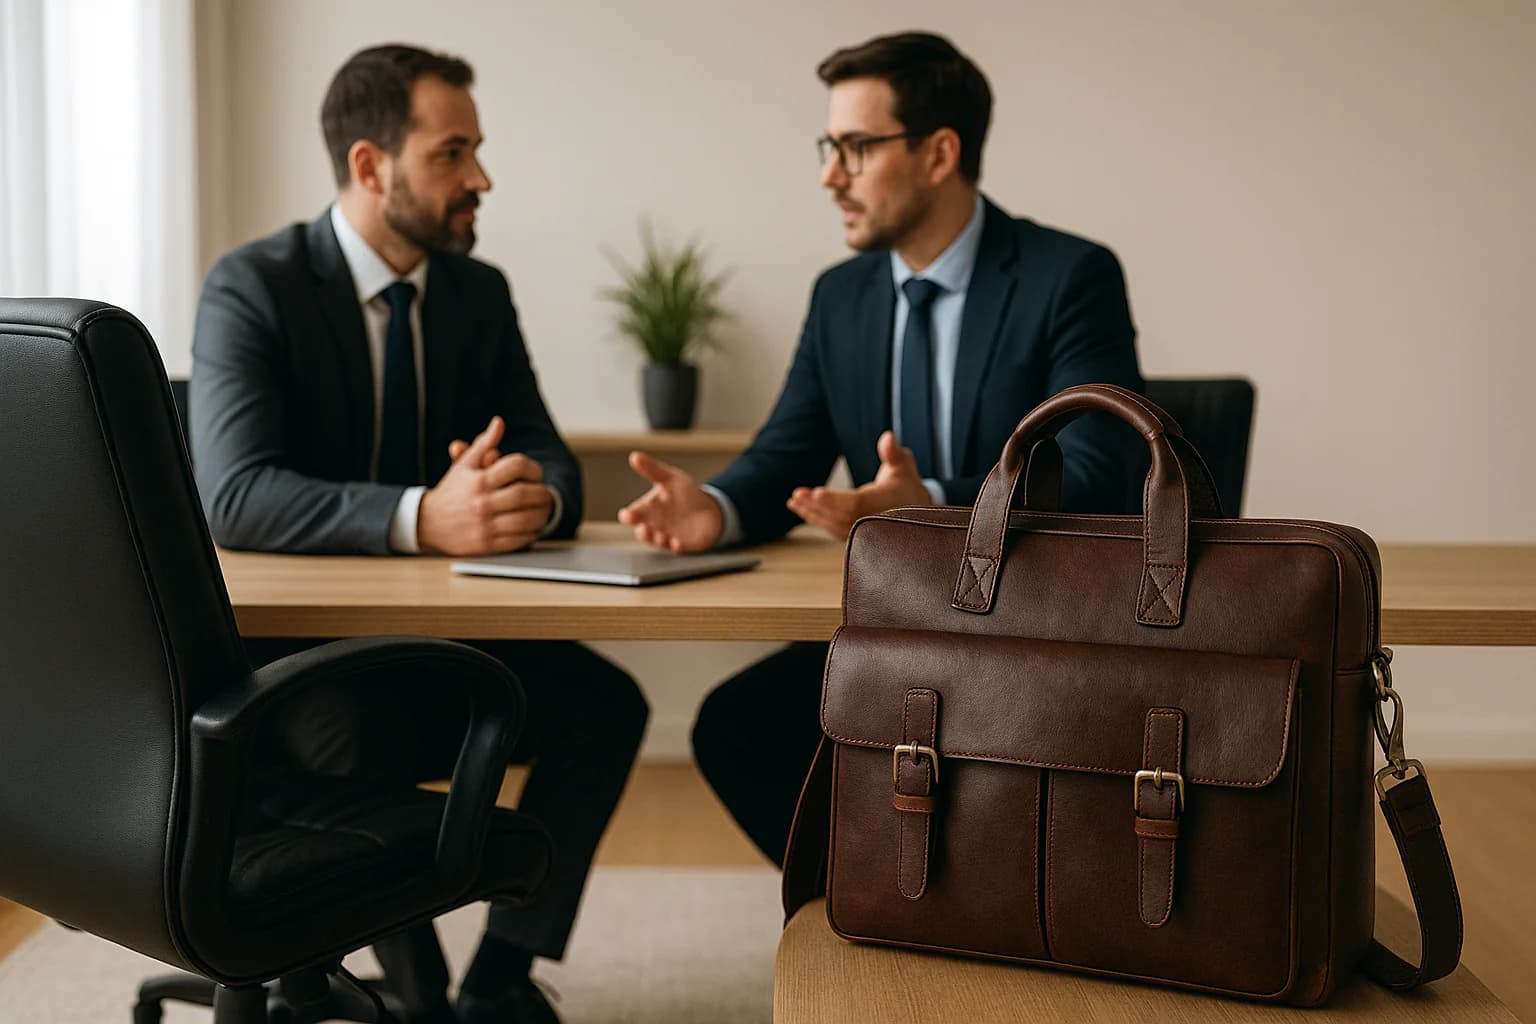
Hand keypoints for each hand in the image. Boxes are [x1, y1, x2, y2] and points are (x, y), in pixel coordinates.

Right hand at [418, 417, 554, 554]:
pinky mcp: (486, 545)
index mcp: (478, 480)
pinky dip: (532, 533)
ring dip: (541, 514)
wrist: (427, 523)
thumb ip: (483, 444)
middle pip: (525, 493)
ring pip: (526, 519)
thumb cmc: (452, 491)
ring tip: (544, 510)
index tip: (536, 474)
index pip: (516, 466)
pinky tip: (534, 527)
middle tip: (546, 493)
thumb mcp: (464, 465)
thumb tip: (499, 422)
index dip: (533, 468)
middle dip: (542, 493)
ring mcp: (484, 525)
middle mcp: (481, 502)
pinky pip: (519, 539)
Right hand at [617, 451, 724, 552]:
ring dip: (657, 541)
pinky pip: (676, 548)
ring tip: (660, 537)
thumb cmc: (686, 494)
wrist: (710, 509)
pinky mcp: (681, 545)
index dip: (629, 515)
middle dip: (642, 532)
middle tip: (643, 529)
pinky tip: (678, 543)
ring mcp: (667, 536)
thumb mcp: (670, 479)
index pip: (634, 514)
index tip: (628, 515)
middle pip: (642, 531)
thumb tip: (634, 456)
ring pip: (657, 542)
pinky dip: (676, 546)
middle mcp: (655, 524)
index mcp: (648, 509)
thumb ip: (652, 470)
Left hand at [786, 430, 933, 539]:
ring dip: (812, 514)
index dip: (835, 500)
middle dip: (817, 506)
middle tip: (797, 495)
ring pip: (835, 526)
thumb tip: (888, 438)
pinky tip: (803, 511)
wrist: (917, 516)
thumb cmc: (906, 486)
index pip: (856, 504)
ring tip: (795, 501)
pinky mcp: (857, 538)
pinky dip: (818, 521)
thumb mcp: (904, 465)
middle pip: (840, 517)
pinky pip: (834, 531)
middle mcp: (874, 522)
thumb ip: (894, 452)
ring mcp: (865, 533)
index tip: (815, 492)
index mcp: (885, 504)